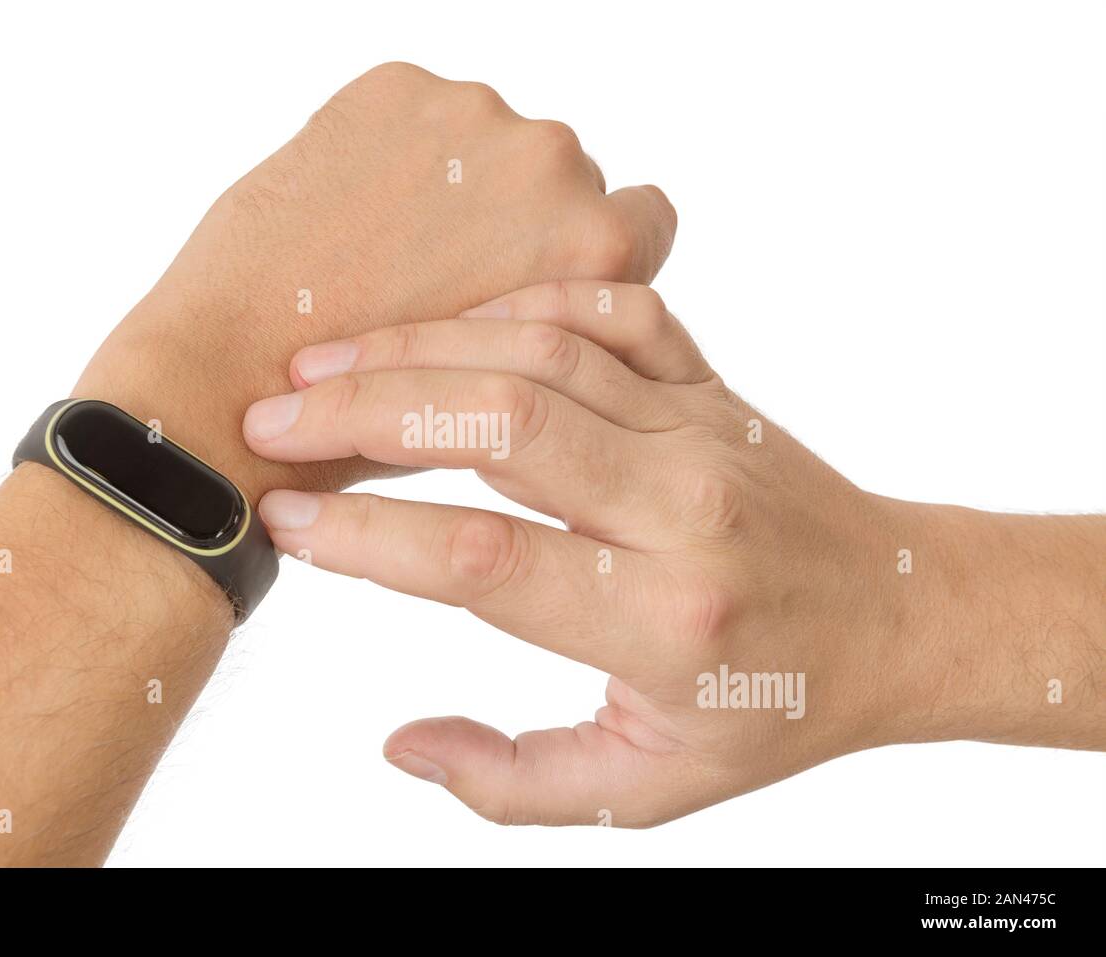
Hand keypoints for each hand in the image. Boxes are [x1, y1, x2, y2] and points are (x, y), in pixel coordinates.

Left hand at [75, 63, 676, 497]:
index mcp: (600, 250)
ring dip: (450, 181)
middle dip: (513, 216)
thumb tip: (555, 285)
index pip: (641, 220)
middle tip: (440, 279)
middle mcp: (556, 166)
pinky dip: (384, 156)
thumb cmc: (383, 426)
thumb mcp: (512, 391)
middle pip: (560, 176)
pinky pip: (413, 114)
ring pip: (485, 140)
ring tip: (379, 256)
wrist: (244, 383)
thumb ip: (555, 323)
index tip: (534, 280)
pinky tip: (341, 221)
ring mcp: (473, 118)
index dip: (586, 254)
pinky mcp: (395, 92)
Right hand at [243, 280, 1105, 825]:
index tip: (287, 519)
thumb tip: (403, 745)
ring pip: (544, 352)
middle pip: (503, 426)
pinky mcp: (709, 383)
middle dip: (367, 412)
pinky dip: (520, 300)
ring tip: (322, 363)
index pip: (487, 563)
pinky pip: (612, 307)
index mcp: (662, 620)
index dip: (370, 538)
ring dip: (419, 348)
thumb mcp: (646, 786)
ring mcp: (700, 430)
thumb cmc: (769, 708)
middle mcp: (682, 509)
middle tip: (272, 418)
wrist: (896, 614)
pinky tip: (448, 326)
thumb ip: (515, 782)